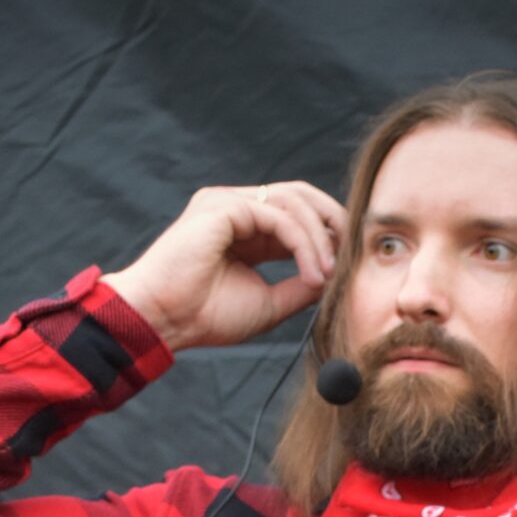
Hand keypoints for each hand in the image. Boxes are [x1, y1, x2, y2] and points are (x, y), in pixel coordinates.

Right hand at [104, 182, 347, 353]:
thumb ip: (301, 286)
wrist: (163, 322)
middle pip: (300, 195)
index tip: (350, 263)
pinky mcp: (223, 206)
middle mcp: (236, 208)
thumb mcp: (269, 303)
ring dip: (320, 238)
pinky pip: (278, 215)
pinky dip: (303, 243)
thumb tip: (335, 278)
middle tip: (354, 254)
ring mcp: (227, 202)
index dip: (329, 234)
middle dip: (333, 221)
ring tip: (328, 275)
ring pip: (294, 201)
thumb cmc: (204, 317)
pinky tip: (312, 272)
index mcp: (245, 228)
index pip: (297, 214)